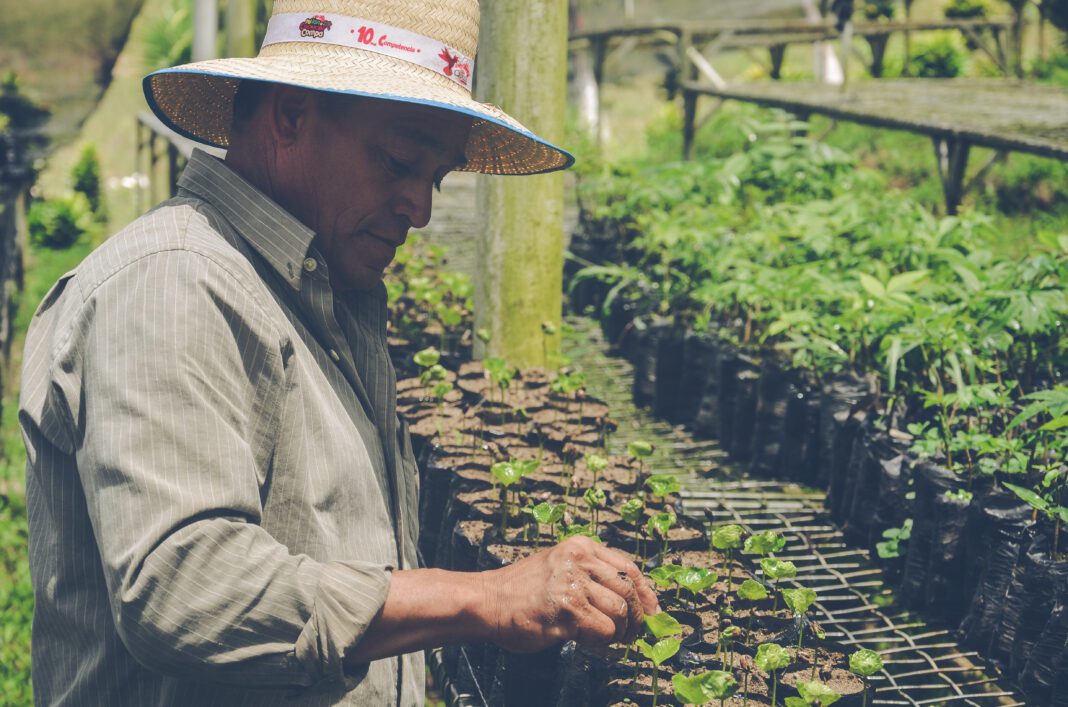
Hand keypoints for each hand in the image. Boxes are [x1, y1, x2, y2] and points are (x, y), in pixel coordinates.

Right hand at [479, 536, 659, 654]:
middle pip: (629, 590)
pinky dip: (603, 642)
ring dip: (619, 632)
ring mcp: (573, 585)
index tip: (654, 610)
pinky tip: (590, 643)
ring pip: (621, 612)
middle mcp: (579, 561)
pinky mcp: (567, 611)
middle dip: (638, 617)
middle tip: (632, 634)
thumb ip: (590, 573)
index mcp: (580, 547)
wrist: (489, 601)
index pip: (629, 567)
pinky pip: (604, 631)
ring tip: (607, 639)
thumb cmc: (524, 589)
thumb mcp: (559, 565)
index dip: (647, 592)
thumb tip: (631, 597)